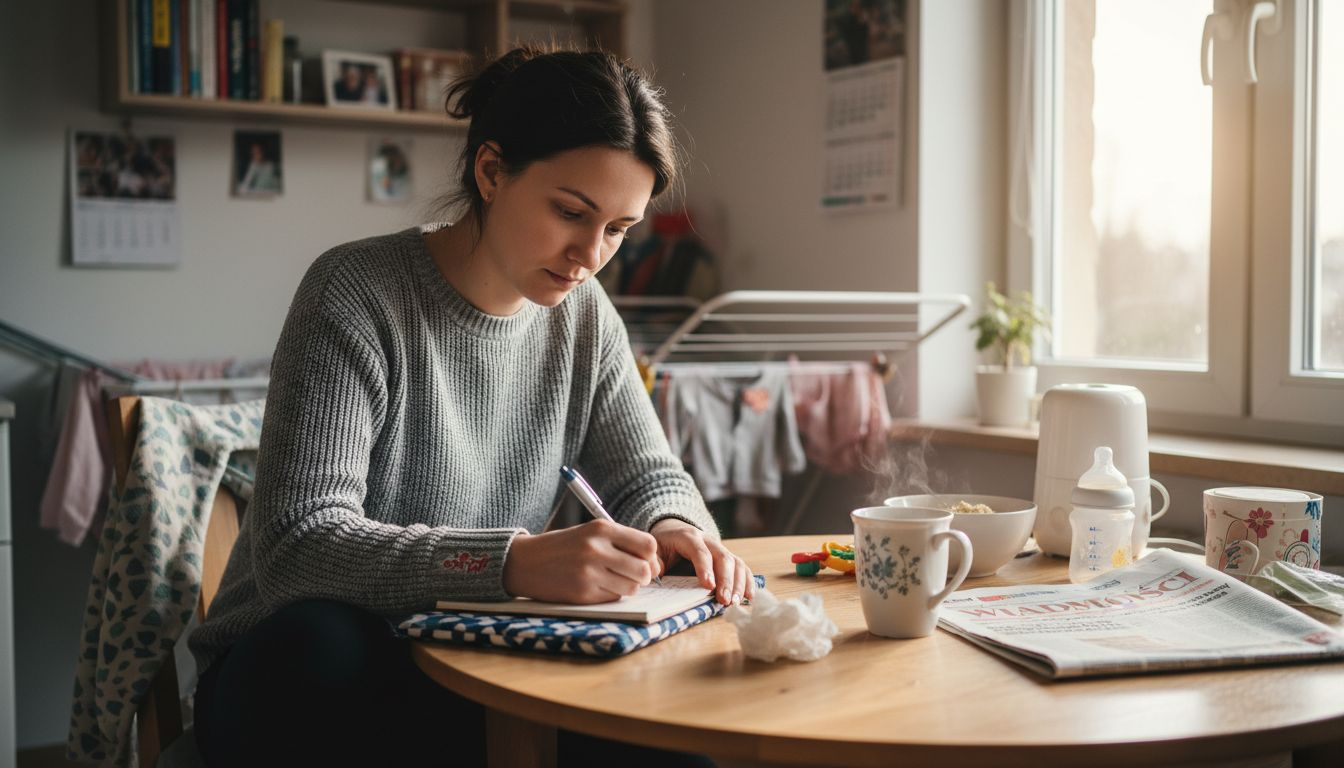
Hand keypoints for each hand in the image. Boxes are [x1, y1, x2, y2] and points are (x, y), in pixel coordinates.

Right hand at [502, 519, 660, 603]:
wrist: (525, 562)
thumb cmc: (564, 546)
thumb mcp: (590, 532)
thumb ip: (621, 542)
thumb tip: (654, 565)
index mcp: (601, 528)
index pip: (647, 545)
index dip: (651, 557)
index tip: (645, 561)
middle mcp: (596, 549)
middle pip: (644, 569)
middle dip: (643, 575)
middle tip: (632, 575)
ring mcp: (589, 573)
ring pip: (632, 588)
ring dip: (628, 586)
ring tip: (614, 580)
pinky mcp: (583, 593)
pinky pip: (614, 598)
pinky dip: (611, 594)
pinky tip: (597, 586)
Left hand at [650, 518, 754, 604]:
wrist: (673, 531)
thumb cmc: (662, 546)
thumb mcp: (653, 551)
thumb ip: (653, 561)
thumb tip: (655, 574)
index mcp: (687, 536)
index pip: (699, 551)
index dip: (705, 568)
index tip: (708, 586)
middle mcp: (708, 540)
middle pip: (722, 557)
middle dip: (725, 580)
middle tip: (724, 600)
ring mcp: (720, 548)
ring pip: (735, 562)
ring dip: (738, 584)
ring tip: (735, 602)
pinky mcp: (728, 558)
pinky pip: (742, 568)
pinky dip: (748, 582)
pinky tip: (750, 597)